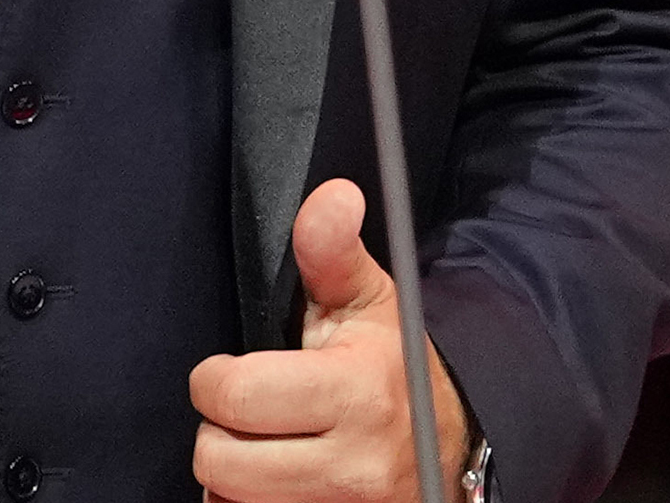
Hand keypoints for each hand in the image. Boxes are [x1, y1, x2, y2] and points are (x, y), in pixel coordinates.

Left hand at [191, 178, 471, 501]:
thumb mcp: (368, 300)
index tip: (225, 370)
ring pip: (231, 502)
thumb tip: (333, 197)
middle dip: (218, 429)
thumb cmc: (395, 365)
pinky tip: (270, 480)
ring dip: (231, 474)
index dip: (214, 379)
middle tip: (242, 409)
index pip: (238, 398)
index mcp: (357, 392)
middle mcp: (355, 466)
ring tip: (259, 443)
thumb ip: (332, 249)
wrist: (454, 440)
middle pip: (222, 462)